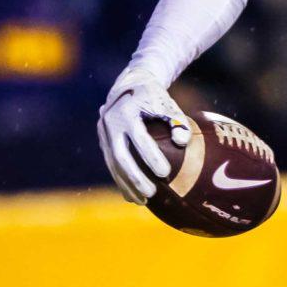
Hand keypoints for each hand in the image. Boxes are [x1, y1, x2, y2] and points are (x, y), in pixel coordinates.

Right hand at [98, 70, 190, 202]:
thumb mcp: (167, 102)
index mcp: (126, 111)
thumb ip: (177, 121)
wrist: (128, 85)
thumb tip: (183, 143)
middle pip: (120, 156)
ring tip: (143, 201)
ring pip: (113, 164)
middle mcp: (110, 123)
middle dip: (135, 177)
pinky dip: (121, 181)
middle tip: (151, 193)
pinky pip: (111, 165)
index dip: (151, 156)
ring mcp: (103, 133)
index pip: (139, 138)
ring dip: (127, 184)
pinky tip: (132, 196)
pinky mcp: (103, 142)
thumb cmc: (154, 96)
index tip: (166, 173)